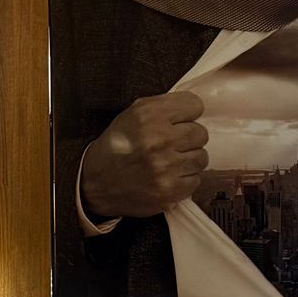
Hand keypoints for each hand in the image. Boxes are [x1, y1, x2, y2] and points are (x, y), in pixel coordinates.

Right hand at [80, 92, 208, 219]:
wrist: (96, 182)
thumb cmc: (117, 145)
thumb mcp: (132, 114)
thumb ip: (163, 106)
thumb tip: (194, 108)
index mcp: (150, 115)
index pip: (195, 106)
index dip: (188, 113)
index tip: (180, 121)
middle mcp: (159, 139)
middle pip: (201, 133)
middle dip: (189, 138)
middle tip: (173, 144)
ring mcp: (166, 167)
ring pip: (201, 157)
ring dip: (189, 159)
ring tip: (171, 161)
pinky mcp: (169, 191)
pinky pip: (195, 180)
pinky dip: (185, 179)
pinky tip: (170, 176)